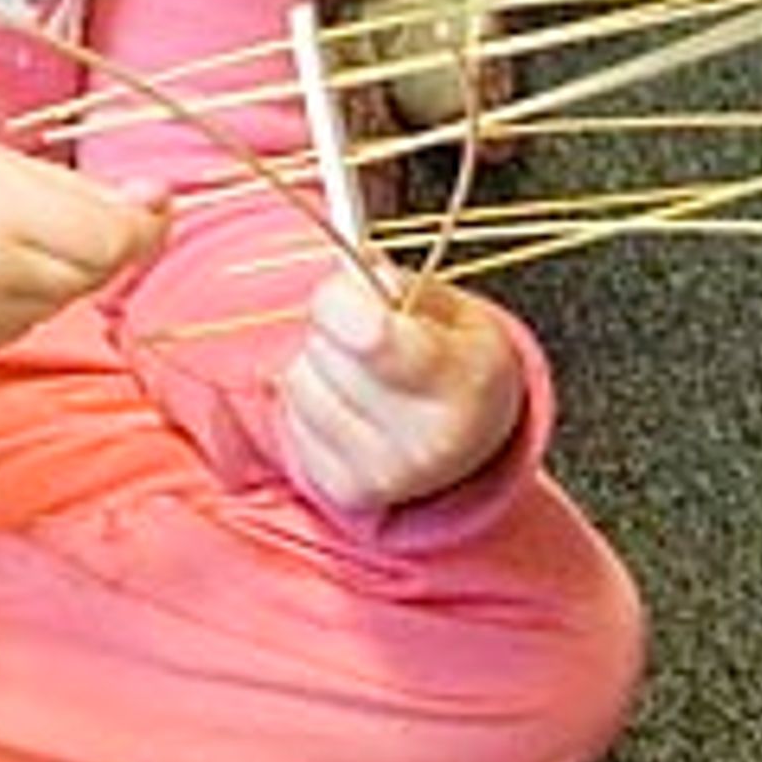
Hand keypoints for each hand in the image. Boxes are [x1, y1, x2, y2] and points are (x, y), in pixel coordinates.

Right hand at [0, 122, 165, 361]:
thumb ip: (76, 189)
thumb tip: (157, 207)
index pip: (112, 239)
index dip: (142, 221)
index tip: (150, 197)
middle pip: (94, 273)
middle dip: (101, 241)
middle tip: (76, 204)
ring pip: (64, 300)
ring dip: (60, 268)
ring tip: (8, 231)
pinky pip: (26, 322)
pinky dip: (24, 295)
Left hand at [277, 270, 522, 513]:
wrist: (471, 437)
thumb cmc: (455, 359)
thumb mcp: (450, 309)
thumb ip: (398, 285)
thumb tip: (352, 270)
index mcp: (466, 380)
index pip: (370, 335)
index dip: (341, 302)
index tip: (346, 291)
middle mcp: (431, 439)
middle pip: (324, 353)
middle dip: (331, 329)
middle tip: (361, 334)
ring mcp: (388, 473)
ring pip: (298, 386)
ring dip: (314, 366)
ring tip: (355, 372)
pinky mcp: (349, 491)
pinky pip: (290, 423)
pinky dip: (306, 406)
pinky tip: (345, 405)